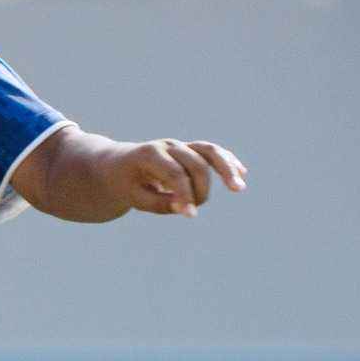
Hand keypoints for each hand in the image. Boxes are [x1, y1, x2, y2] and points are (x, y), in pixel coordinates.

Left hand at [114, 138, 246, 215]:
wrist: (116, 165)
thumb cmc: (124, 183)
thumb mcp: (133, 197)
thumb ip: (159, 204)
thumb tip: (187, 210)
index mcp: (149, 155)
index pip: (175, 173)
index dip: (185, 194)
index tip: (191, 215)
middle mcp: (167, 146)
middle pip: (195, 164)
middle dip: (200, 190)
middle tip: (194, 210)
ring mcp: (180, 146)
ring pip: (209, 151)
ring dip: (226, 168)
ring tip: (239, 188)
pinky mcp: (188, 150)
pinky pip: (211, 152)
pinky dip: (227, 160)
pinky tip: (243, 172)